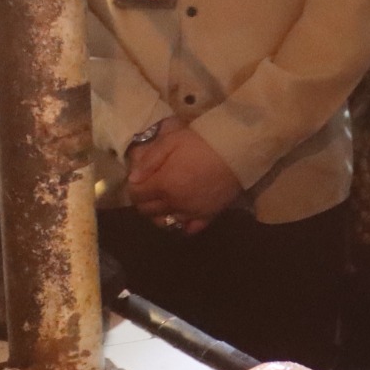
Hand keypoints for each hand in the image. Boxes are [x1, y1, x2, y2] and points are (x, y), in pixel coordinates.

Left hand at [125, 119, 241, 234]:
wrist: (236, 151)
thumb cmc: (202, 143)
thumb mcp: (171, 141)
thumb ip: (149, 160)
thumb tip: (133, 178)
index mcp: (163, 184)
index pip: (136, 194)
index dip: (133, 188)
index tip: (138, 181)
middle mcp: (174, 202)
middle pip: (147, 210)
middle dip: (143, 201)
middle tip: (149, 190)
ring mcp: (191, 211)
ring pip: (165, 222)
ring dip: (159, 214)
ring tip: (163, 203)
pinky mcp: (208, 215)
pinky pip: (189, 228)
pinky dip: (182, 225)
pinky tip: (182, 216)